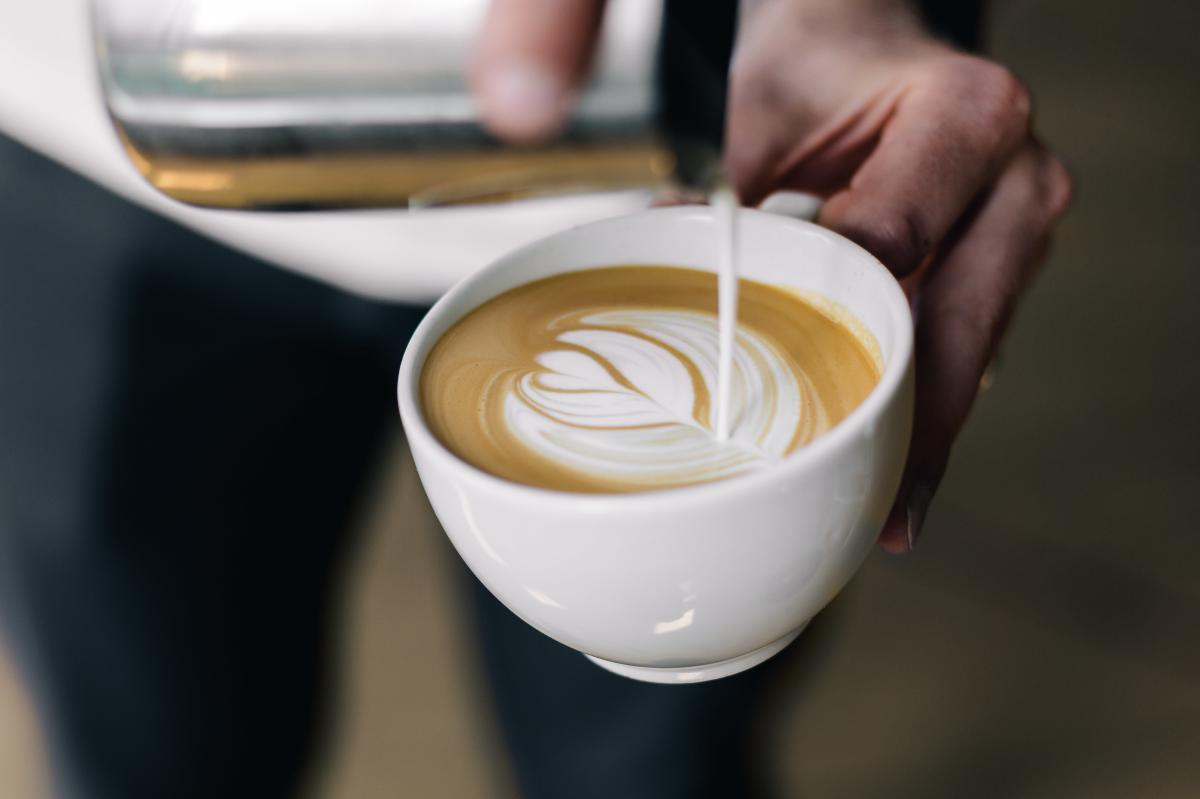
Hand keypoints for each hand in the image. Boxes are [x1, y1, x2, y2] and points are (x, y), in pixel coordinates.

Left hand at [473, 0, 1072, 551]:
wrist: (861, 57)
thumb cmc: (806, 70)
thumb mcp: (751, 86)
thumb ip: (677, 126)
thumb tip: (544, 146)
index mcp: (964, 116)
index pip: (896, 236)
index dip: (834, 312)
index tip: (782, 376)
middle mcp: (1010, 182)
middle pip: (958, 329)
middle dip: (909, 424)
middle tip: (872, 512)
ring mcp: (1010, 239)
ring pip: (969, 361)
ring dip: (920, 437)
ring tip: (881, 516)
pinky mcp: (995, 280)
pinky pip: (960, 362)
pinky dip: (916, 415)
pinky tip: (888, 475)